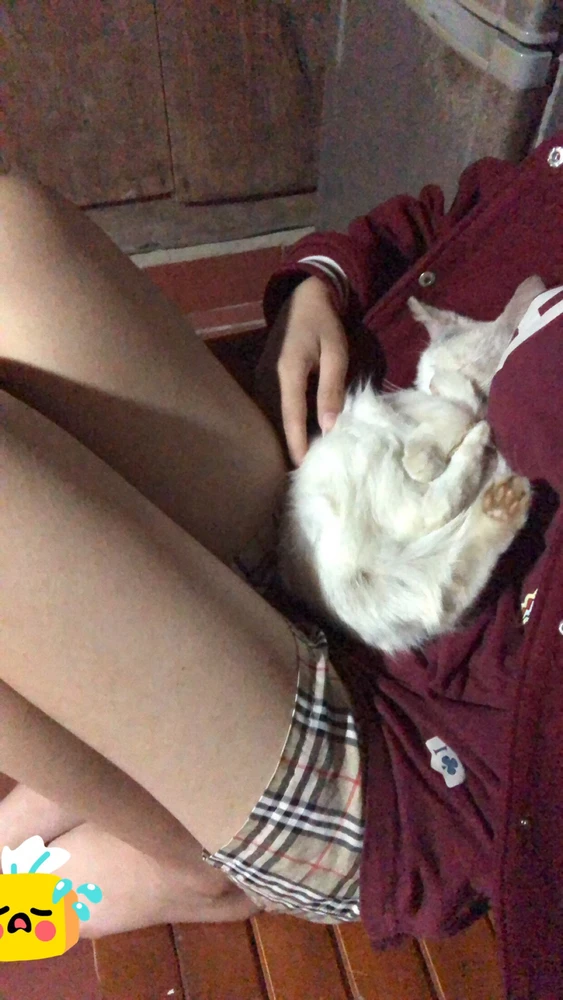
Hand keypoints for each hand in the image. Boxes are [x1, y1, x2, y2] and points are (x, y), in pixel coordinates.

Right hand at [256, 276, 348, 465]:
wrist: (303, 297)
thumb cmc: (324, 323)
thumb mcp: (336, 352)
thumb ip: (332, 388)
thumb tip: (329, 426)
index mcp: (287, 372)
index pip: (291, 418)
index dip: (298, 445)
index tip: (305, 468)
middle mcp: (268, 378)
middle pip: (277, 421)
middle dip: (292, 445)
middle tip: (308, 468)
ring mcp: (262, 377)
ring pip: (272, 416)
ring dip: (286, 434)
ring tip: (303, 455)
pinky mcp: (262, 377)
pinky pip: (272, 406)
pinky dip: (283, 421)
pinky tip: (298, 432)